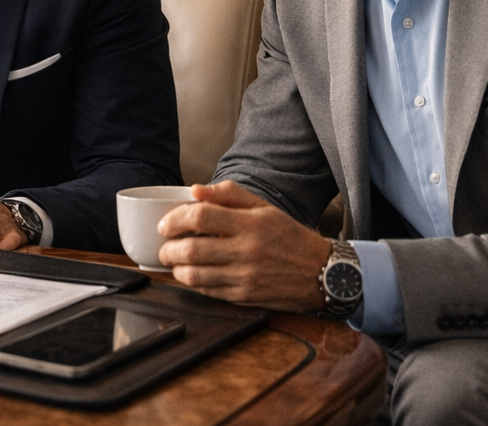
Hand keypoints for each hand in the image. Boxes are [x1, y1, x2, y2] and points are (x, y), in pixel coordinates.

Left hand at [155, 181, 329, 312]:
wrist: (322, 273)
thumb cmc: (290, 237)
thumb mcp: (264, 208)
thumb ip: (229, 195)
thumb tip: (195, 190)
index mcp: (250, 224)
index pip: (201, 216)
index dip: (176, 219)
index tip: (166, 224)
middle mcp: (246, 251)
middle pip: (191, 249)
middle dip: (169, 249)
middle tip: (165, 246)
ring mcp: (244, 277)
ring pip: (194, 275)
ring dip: (177, 269)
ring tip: (175, 262)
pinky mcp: (244, 297)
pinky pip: (207, 292)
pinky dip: (194, 284)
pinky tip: (194, 275)